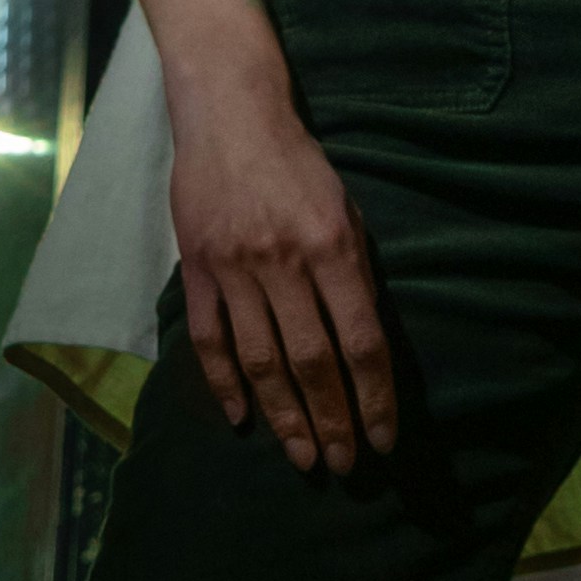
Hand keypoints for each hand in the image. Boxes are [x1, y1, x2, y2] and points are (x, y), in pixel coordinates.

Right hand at [169, 77, 398, 475]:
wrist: (230, 114)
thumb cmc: (300, 164)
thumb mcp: (347, 209)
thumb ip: (355, 275)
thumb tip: (366, 346)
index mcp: (332, 248)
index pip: (360, 342)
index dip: (375, 397)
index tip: (383, 438)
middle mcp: (284, 263)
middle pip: (312, 362)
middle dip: (332, 421)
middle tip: (344, 465)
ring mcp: (234, 268)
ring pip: (261, 362)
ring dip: (284, 417)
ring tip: (304, 455)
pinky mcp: (197, 268)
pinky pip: (209, 339)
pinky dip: (225, 384)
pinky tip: (242, 417)